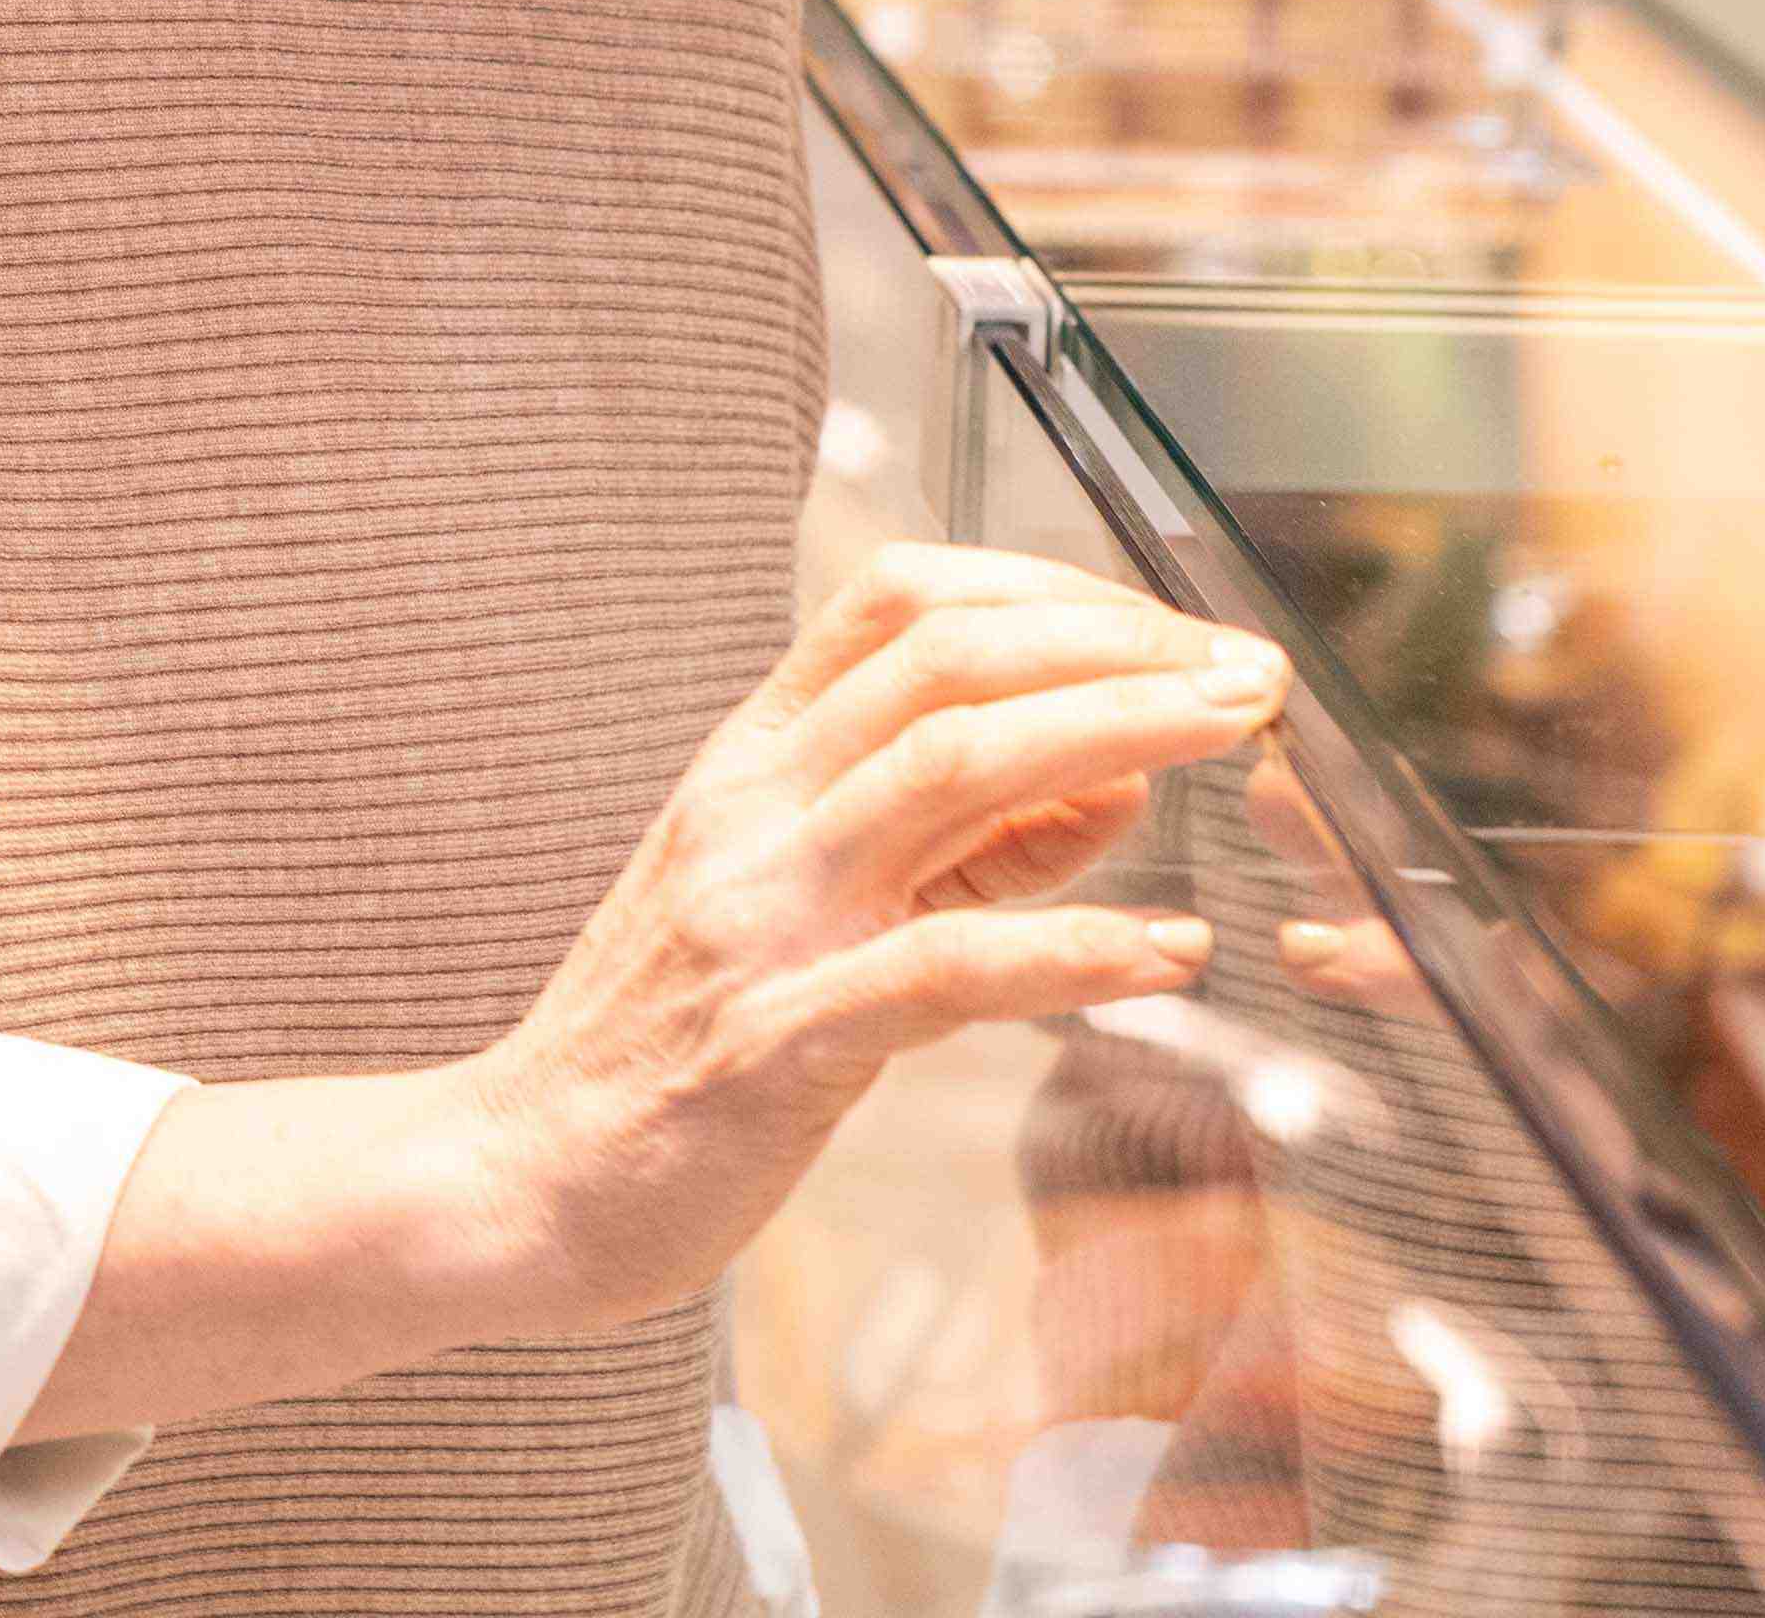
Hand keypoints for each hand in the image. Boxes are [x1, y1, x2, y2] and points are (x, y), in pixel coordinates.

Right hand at [449, 545, 1290, 1335]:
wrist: (520, 1177)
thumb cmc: (672, 1041)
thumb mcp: (813, 905)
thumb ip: (970, 840)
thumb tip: (1121, 773)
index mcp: (750, 761)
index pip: (897, 603)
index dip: (1049, 588)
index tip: (1169, 623)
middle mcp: (751, 812)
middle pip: (943, 664)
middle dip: (1114, 647)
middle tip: (1244, 671)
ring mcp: (760, 918)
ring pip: (947, 771)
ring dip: (1111, 735)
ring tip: (1229, 739)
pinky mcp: (780, 1042)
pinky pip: (943, 970)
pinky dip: (1071, 947)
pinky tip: (1168, 952)